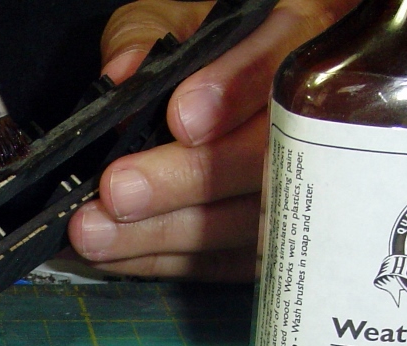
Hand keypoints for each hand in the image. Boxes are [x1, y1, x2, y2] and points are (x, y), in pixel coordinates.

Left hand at [67, 0, 361, 280]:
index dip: (234, 94)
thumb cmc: (205, 53)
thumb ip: (144, 38)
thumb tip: (122, 78)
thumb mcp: (172, 20)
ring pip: (246, 222)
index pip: (279, 66)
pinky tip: (120, 254)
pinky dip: (168, 260)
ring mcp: (300, 187)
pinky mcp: (272, 237)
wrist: (231, 91)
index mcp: (295, 43)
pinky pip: (228, 261)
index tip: (182, 118)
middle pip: (265, 161)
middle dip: (186, 181)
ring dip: (165, 234)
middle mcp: (309, 118)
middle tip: (119, 191)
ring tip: (97, 233)